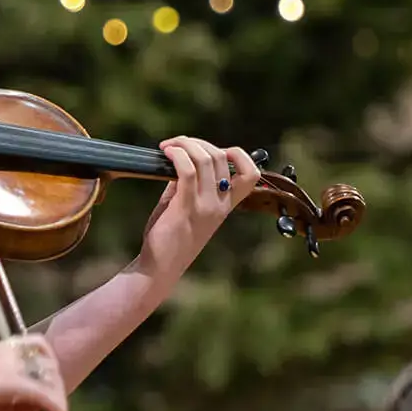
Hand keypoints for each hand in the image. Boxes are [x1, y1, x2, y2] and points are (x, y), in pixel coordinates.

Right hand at [0, 334, 67, 410]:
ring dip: (57, 399)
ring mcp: (8, 364)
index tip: (49, 387)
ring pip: (50, 380)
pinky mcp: (9, 382)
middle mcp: (6, 351)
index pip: (38, 345)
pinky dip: (56, 409)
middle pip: (49, 363)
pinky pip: (44, 395)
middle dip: (56, 387)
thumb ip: (12, 405)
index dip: (49, 365)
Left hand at [141, 138, 262, 276]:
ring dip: (185, 144)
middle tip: (176, 144)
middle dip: (198, 143)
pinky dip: (177, 155)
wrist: (160, 267)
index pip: (251, 173)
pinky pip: (187, 171)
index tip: (211, 151)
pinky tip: (165, 153)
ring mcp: (205, 206)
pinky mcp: (185, 207)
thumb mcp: (186, 205)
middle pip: (222, 157)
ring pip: (206, 160)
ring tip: (168, 146)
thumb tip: (182, 157)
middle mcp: (220, 204)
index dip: (238, 154)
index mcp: (226, 205)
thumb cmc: (170, 237)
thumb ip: (190, 183)